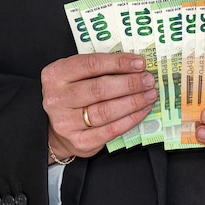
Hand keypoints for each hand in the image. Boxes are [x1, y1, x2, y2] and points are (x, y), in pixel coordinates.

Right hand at [42, 53, 156, 161]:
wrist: (56, 129)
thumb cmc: (73, 95)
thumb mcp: (76, 75)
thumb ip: (99, 68)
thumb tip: (135, 64)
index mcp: (55, 75)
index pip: (91, 65)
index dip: (119, 63)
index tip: (139, 62)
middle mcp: (57, 99)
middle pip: (99, 89)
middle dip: (129, 83)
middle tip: (148, 80)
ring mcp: (66, 123)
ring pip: (106, 111)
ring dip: (133, 102)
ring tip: (149, 94)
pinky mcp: (80, 142)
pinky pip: (111, 130)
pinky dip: (131, 119)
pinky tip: (142, 110)